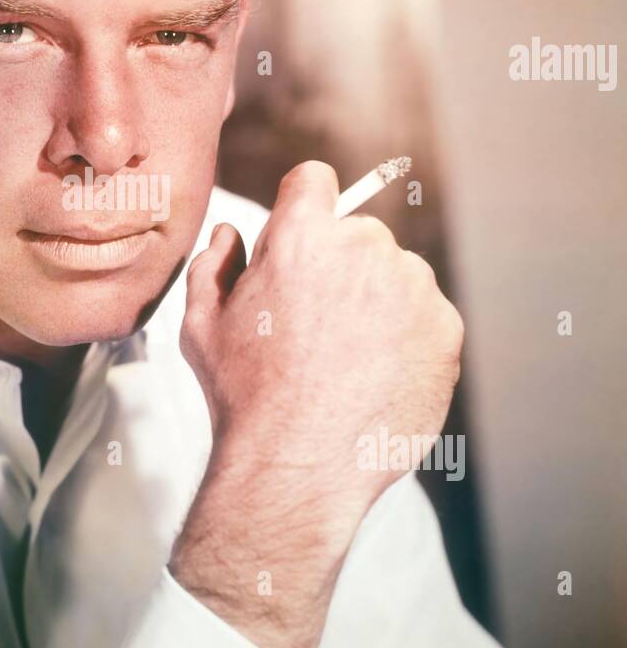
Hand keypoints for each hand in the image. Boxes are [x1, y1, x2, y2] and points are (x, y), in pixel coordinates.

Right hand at [169, 161, 463, 647]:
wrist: (298, 467)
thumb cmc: (243, 396)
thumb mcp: (200, 325)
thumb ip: (214, 263)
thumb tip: (232, 233)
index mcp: (302, 234)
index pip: (314, 181)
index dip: (303, 208)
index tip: (300, 238)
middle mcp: (365, 248)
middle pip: (357, 234)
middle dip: (338, 266)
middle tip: (314, 324)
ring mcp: (414, 287)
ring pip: (396, 276)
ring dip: (376, 302)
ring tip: (344, 361)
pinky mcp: (446, 328)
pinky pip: (426, 316)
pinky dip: (407, 339)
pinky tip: (374, 378)